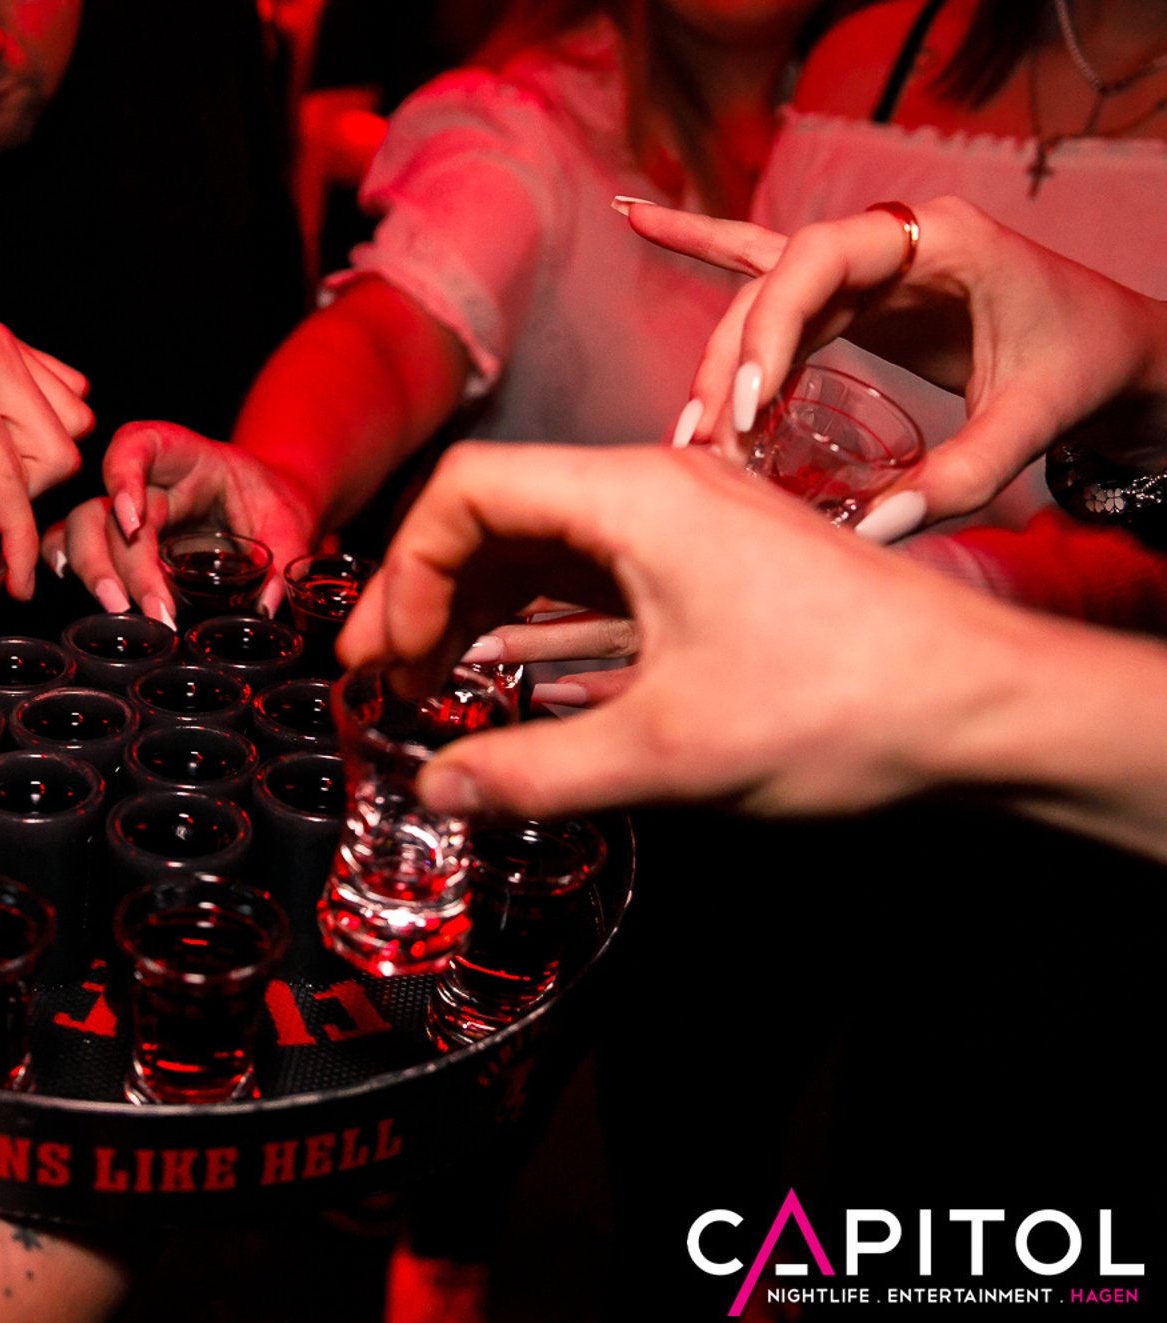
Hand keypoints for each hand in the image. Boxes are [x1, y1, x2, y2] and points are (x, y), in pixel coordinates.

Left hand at [0, 244, 91, 601]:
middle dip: (21, 490)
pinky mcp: (0, 331)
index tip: (19, 586)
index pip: (9, 478)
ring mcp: (1, 335)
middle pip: (59, 451)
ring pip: (71, 418)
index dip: (19, 542)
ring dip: (32, 455)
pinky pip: (61, 387)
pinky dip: (37, 422)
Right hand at [43, 421, 315, 624]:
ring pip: (81, 528)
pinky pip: (70, 543)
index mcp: (186, 457)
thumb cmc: (273, 505)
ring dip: (94, 572)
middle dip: (122, 562)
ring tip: (121, 611)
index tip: (135, 524)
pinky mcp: (117, 540)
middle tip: (154, 608)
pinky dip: (63, 563)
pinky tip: (80, 589)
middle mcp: (146, 482)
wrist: (270, 509)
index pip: (138, 445)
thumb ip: (285, 559)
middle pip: (107, 507)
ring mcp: (126, 511)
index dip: (124, 477)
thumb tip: (267, 606)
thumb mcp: (291, 523)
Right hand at [338, 442, 1039, 820]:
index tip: (393, 662)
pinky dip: (540, 618)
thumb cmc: (843, 706)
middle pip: (497, 513)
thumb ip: (532, 773)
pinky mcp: (715, 564)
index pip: (468, 491)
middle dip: (427, 595)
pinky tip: (510, 674)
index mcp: (635, 498)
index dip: (407, 575)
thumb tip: (434, 789)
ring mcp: (690, 523)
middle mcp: (658, 488)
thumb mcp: (668, 754)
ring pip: (545, 544)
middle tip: (382, 678)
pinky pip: (596, 573)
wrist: (985, 708)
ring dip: (479, 608)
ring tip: (430, 684)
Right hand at [629, 197, 1166, 538]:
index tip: (747, 410)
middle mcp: (891, 238)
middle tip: (709, 449)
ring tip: (691, 438)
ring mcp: (866, 263)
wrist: (1113, 350)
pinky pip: (764, 269)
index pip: (814, 262)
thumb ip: (961, 475)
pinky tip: (636, 217)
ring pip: (763, 304)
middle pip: (773, 290)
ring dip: (721, 367)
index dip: (767, 331)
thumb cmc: (1085, 365)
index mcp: (938, 238)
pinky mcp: (853, 294)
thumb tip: (872, 529)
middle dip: (731, 369)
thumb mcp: (1034, 420)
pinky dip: (701, 243)